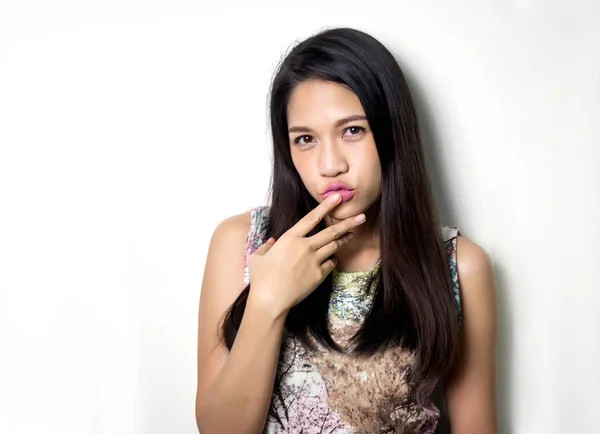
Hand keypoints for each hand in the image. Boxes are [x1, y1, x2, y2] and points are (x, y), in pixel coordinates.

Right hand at [247, 193, 366, 316]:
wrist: (270, 300)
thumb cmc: (261, 278)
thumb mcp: (258, 257)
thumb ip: (266, 247)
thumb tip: (271, 242)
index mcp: (290, 238)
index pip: (312, 217)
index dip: (326, 206)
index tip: (337, 197)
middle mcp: (305, 246)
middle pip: (331, 231)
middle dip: (348, 223)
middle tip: (361, 217)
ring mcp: (314, 261)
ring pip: (334, 246)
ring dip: (344, 239)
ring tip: (353, 234)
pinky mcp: (319, 275)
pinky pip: (330, 264)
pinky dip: (332, 260)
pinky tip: (333, 260)